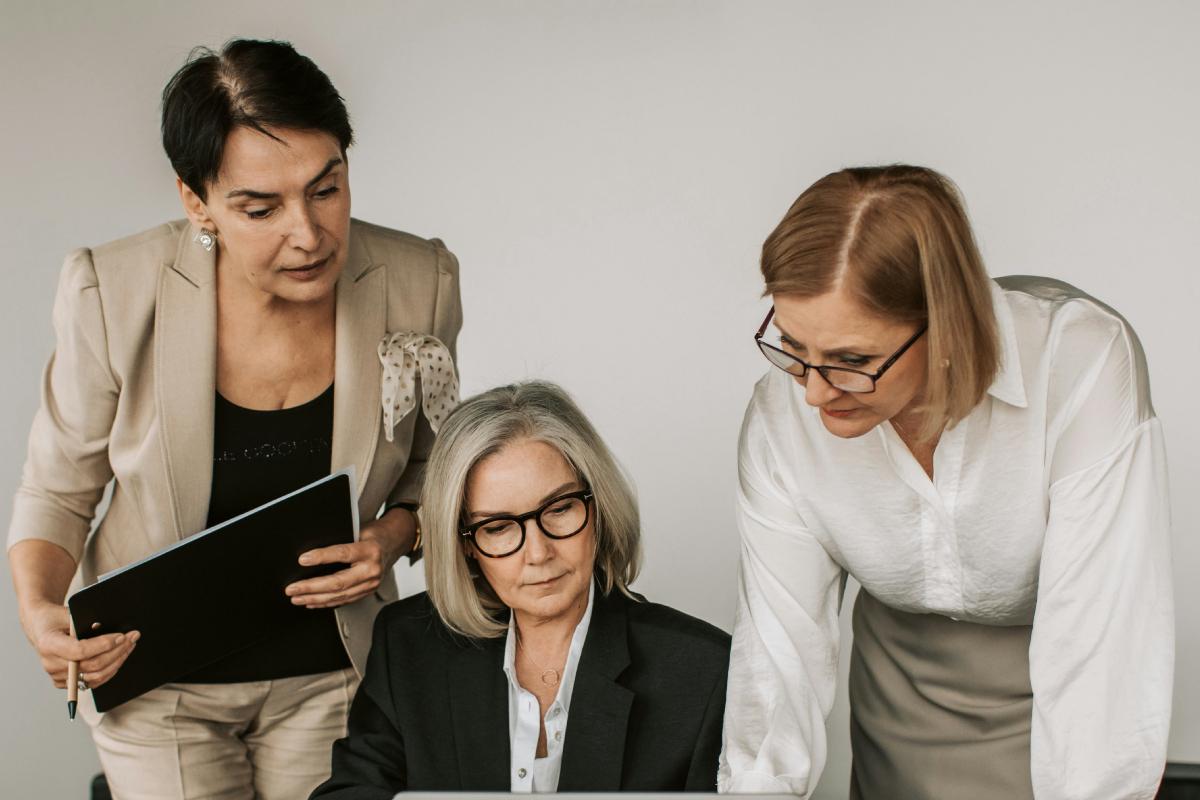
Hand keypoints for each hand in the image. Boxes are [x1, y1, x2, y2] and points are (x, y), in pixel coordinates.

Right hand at [24, 601, 139, 689]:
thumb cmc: (55, 618)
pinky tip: (119, 658)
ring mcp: (57, 676)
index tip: (121, 637)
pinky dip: (108, 671)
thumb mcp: (68, 613)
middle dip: (117, 651)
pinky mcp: (64, 683)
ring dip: (117, 662)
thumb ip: (86, 622)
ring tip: (129, 646)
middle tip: (132, 638)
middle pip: (92, 665)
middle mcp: (51, 664)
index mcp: (49, 645)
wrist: (41, 628)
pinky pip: (91, 682)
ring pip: (95, 677)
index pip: (80, 651)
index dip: (104, 645)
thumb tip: (109, 630)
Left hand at [284, 511, 416, 608]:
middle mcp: (372, 569)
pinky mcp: (367, 591)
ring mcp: (371, 583)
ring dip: (315, 599)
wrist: (394, 543)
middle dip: (311, 587)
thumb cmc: (374, 535)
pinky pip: (344, 600)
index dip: (321, 557)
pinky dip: (326, 603)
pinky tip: (312, 602)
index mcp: (370, 550)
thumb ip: (341, 540)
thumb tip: (313, 551)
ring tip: (297, 598)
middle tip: (293, 588)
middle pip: (338, 582)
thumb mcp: (359, 530)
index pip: (343, 554)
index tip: (303, 560)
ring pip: (339, 596)